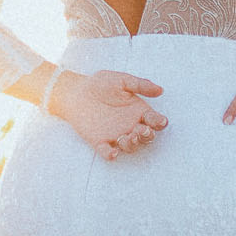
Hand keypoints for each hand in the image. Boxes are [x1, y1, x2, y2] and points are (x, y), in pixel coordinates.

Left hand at [51, 69, 166, 162]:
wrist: (75, 92)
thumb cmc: (100, 84)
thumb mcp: (122, 80)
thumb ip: (140, 85)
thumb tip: (160, 90)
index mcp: (138, 111)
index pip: (154, 120)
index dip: (159, 122)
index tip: (160, 121)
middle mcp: (130, 125)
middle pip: (145, 136)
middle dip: (147, 136)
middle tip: (142, 130)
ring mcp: (116, 135)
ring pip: (130, 146)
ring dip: (131, 145)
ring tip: (126, 137)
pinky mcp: (100, 141)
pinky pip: (107, 151)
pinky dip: (110, 155)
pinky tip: (112, 153)